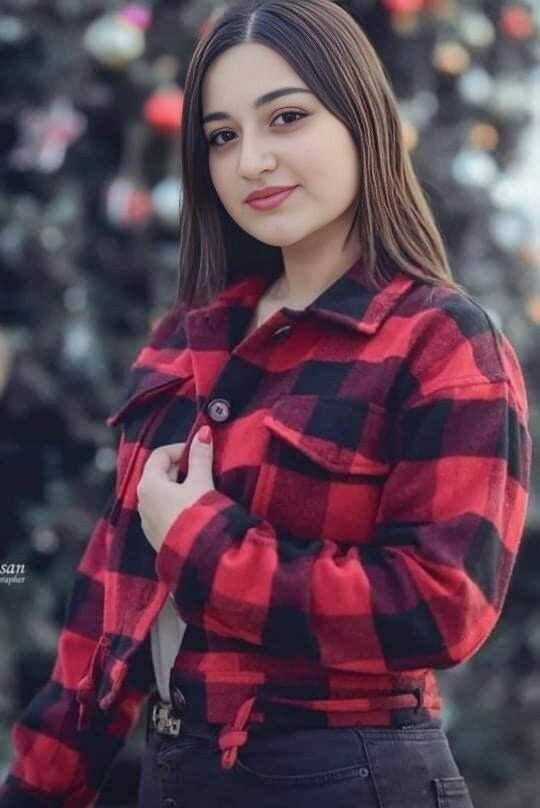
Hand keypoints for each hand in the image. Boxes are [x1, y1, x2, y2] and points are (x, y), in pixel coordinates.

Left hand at [137, 425, 214, 552]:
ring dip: (178, 487)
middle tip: (202, 470)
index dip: (180, 449)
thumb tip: (203, 433)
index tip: (199, 452)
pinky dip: (176, 504)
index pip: (160, 455)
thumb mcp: (201, 482)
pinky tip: (192, 510)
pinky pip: (163, 511)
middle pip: (159, 474)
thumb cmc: (198, 515)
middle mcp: (141, 501)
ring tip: (200, 490)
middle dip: (180, 468)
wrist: (200, 557)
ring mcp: (147, 521)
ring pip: (161, 494)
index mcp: (148, 485)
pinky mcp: (155, 535)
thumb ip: (200, 457)